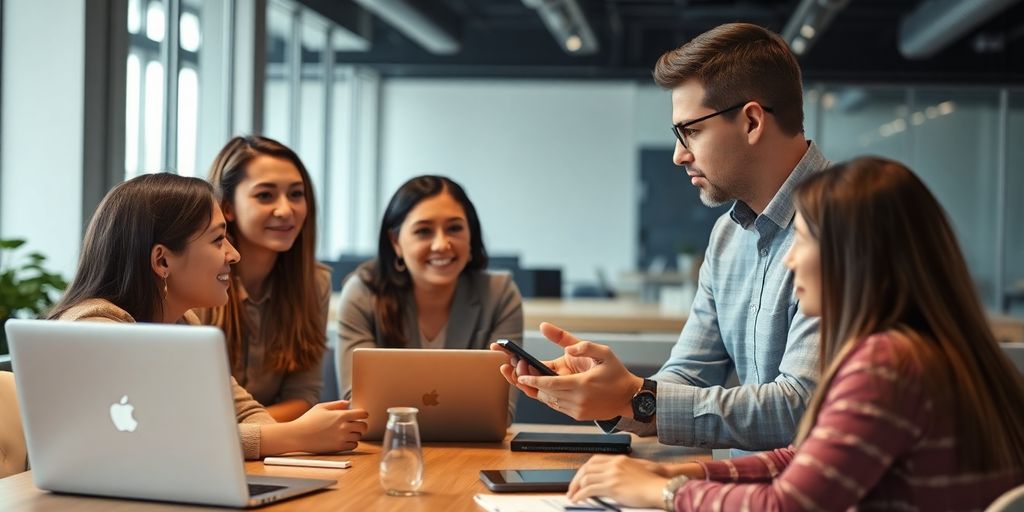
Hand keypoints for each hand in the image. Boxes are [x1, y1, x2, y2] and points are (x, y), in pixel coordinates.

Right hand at [287, 400, 367, 453]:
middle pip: (364, 426)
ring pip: (359, 436)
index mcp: (341, 415)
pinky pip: (354, 446)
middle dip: (361, 424)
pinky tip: (344, 439)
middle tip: (355, 424)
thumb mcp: (321, 407)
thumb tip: (348, 404)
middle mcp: (344, 427)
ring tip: (346, 432)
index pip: (363, 414)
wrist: (298, 436)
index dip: (363, 414)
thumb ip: (337, 404)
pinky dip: (351, 443)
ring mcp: (342, 438)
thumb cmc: (308, 420)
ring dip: (355, 434)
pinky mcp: (338, 447)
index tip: (360, 415)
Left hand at [492, 322, 640, 420]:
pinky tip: (539, 385)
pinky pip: (555, 405)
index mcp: (582, 384)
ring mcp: (576, 410)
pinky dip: (545, 395)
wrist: (629, 397)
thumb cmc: (616, 372)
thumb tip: (567, 347)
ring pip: (547, 400)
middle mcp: (577, 400)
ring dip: (535, 389)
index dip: (533, 379)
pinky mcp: (576, 415)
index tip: (520, 375)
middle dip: (528, 382)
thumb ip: (583, 346)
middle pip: (544, 392)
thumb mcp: (603, 351)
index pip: (550, 383)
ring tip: (522, 376)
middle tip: (514, 370)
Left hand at [567, 455, 667, 507]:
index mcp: (619, 459)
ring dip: (576, 488)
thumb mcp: (635, 470)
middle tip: (572, 488)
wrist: (658, 488)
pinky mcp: (611, 486)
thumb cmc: (651, 484)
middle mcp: (614, 464)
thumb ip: (621, 471)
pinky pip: (589, 490)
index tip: (580, 477)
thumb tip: (609, 479)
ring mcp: (612, 474)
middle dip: (577, 478)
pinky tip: (577, 499)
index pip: (594, 460)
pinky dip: (580, 495)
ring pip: (586, 478)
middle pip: (587, 468)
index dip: (584, 469)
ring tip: (573, 496)